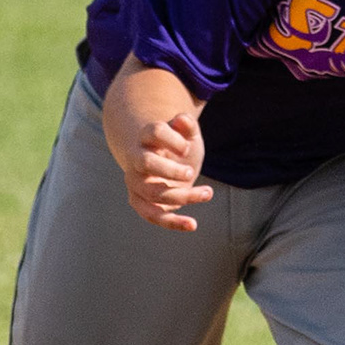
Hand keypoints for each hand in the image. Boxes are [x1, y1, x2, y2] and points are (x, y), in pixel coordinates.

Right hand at [120, 95, 210, 231]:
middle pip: (145, 162)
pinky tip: (193, 224)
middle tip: (191, 173)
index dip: (173, 139)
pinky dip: (172, 222)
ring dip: (182, 196)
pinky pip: (152, 215)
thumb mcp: (187, 134)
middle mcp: (136, 158)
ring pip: (153, 192)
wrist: (163, 163)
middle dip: (170, 169)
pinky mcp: (140, 201)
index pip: (155, 132)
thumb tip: (182, 120)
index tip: (187, 147)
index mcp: (146, 137)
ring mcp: (136, 181)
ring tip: (208, 192)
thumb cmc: (178, 146)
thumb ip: (186, 125)